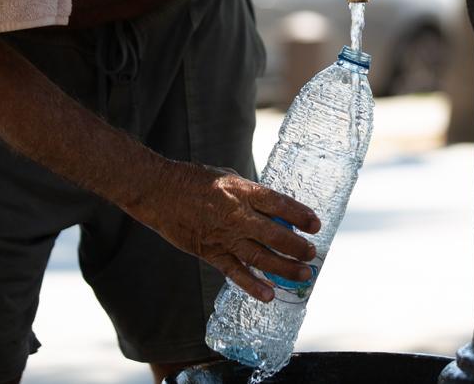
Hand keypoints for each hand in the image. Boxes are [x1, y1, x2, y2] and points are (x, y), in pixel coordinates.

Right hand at [127, 161, 321, 301]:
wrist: (158, 192)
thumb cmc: (193, 180)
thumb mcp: (227, 178)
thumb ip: (249, 194)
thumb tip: (271, 207)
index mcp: (241, 192)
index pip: (278, 204)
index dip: (299, 215)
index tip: (315, 224)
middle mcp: (235, 215)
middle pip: (274, 234)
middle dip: (297, 246)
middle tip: (311, 254)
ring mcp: (223, 236)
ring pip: (260, 257)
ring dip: (284, 268)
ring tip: (303, 274)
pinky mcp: (210, 253)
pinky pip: (235, 272)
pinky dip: (252, 285)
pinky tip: (269, 295)